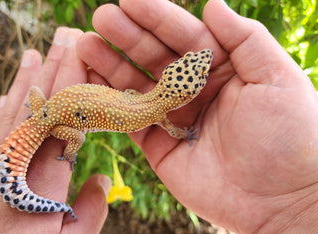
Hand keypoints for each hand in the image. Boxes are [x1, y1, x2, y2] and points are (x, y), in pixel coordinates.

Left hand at [0, 27, 110, 232]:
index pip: (66, 119)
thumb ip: (89, 214)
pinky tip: (8, 92)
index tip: (84, 56)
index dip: (76, 83)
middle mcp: (18, 161)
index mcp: (46, 180)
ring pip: (14, 111)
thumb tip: (102, 180)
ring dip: (26, 79)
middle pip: (40, 106)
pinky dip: (3, 107)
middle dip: (55, 68)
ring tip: (34, 52)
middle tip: (67, 37)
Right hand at [76, 0, 317, 231]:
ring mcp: (174, 117)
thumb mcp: (277, 77)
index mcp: (223, 69)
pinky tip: (89, 83)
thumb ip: (245, 38)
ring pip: (136, 86)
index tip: (130, 1)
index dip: (157, 18)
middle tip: (101, 18)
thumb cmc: (290, 135)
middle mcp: (195, 90)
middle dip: (127, 37)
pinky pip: (128, 120)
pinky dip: (108, 103)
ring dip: (110, 65)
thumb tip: (212, 5)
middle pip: (155, 57)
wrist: (282, 200)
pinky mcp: (158, 145)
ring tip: (86, 45)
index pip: (185, 36)